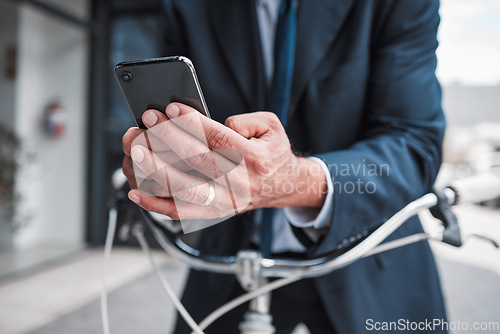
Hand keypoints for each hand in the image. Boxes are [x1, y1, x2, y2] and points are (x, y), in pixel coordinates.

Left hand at [122, 103, 326, 219]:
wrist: (284, 186)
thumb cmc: (272, 153)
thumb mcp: (271, 126)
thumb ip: (244, 120)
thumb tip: (211, 123)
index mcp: (254, 158)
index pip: (217, 138)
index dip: (191, 122)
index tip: (170, 108)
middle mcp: (240, 183)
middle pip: (197, 161)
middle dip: (168, 137)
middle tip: (148, 121)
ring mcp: (225, 201)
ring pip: (184, 190)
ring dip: (156, 170)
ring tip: (137, 151)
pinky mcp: (214, 212)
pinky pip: (181, 212)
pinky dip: (156, 204)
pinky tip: (136, 190)